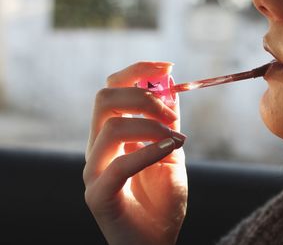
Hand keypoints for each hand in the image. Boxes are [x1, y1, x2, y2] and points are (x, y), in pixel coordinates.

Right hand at [83, 62, 187, 244]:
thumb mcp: (171, 154)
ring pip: (110, 126)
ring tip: (177, 139)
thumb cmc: (162, 202)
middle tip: (171, 113)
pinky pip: (118, 165)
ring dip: (150, 125)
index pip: (113, 88)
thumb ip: (167, 123)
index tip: (168, 66)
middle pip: (104, 98)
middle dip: (142, 95)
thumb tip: (170, 87)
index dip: (138, 71)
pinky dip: (148, 151)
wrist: (156, 242)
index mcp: (112, 135)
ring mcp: (94, 171)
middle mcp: (98, 148)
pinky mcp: (98, 195)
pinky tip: (173, 149)